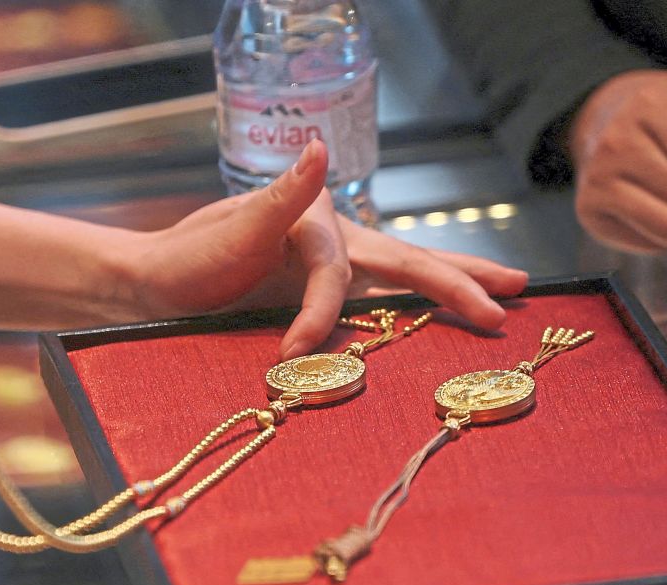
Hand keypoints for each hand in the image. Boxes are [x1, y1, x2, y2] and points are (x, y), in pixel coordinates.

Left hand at [117, 140, 527, 357]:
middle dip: (461, 281)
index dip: (321, 314)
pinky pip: (385, 301)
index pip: (337, 272)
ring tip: (505, 293)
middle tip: (508, 300)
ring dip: (457, 286)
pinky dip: (422, 307)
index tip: (291, 351)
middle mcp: (335, 241)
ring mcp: (336, 268)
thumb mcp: (228, 232)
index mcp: (313, 222)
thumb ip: (281, 197)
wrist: (158, 287)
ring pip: (408, 276)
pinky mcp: (328, 294)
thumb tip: (319, 151)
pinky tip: (450, 311)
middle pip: (409, 260)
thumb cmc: (187, 261)